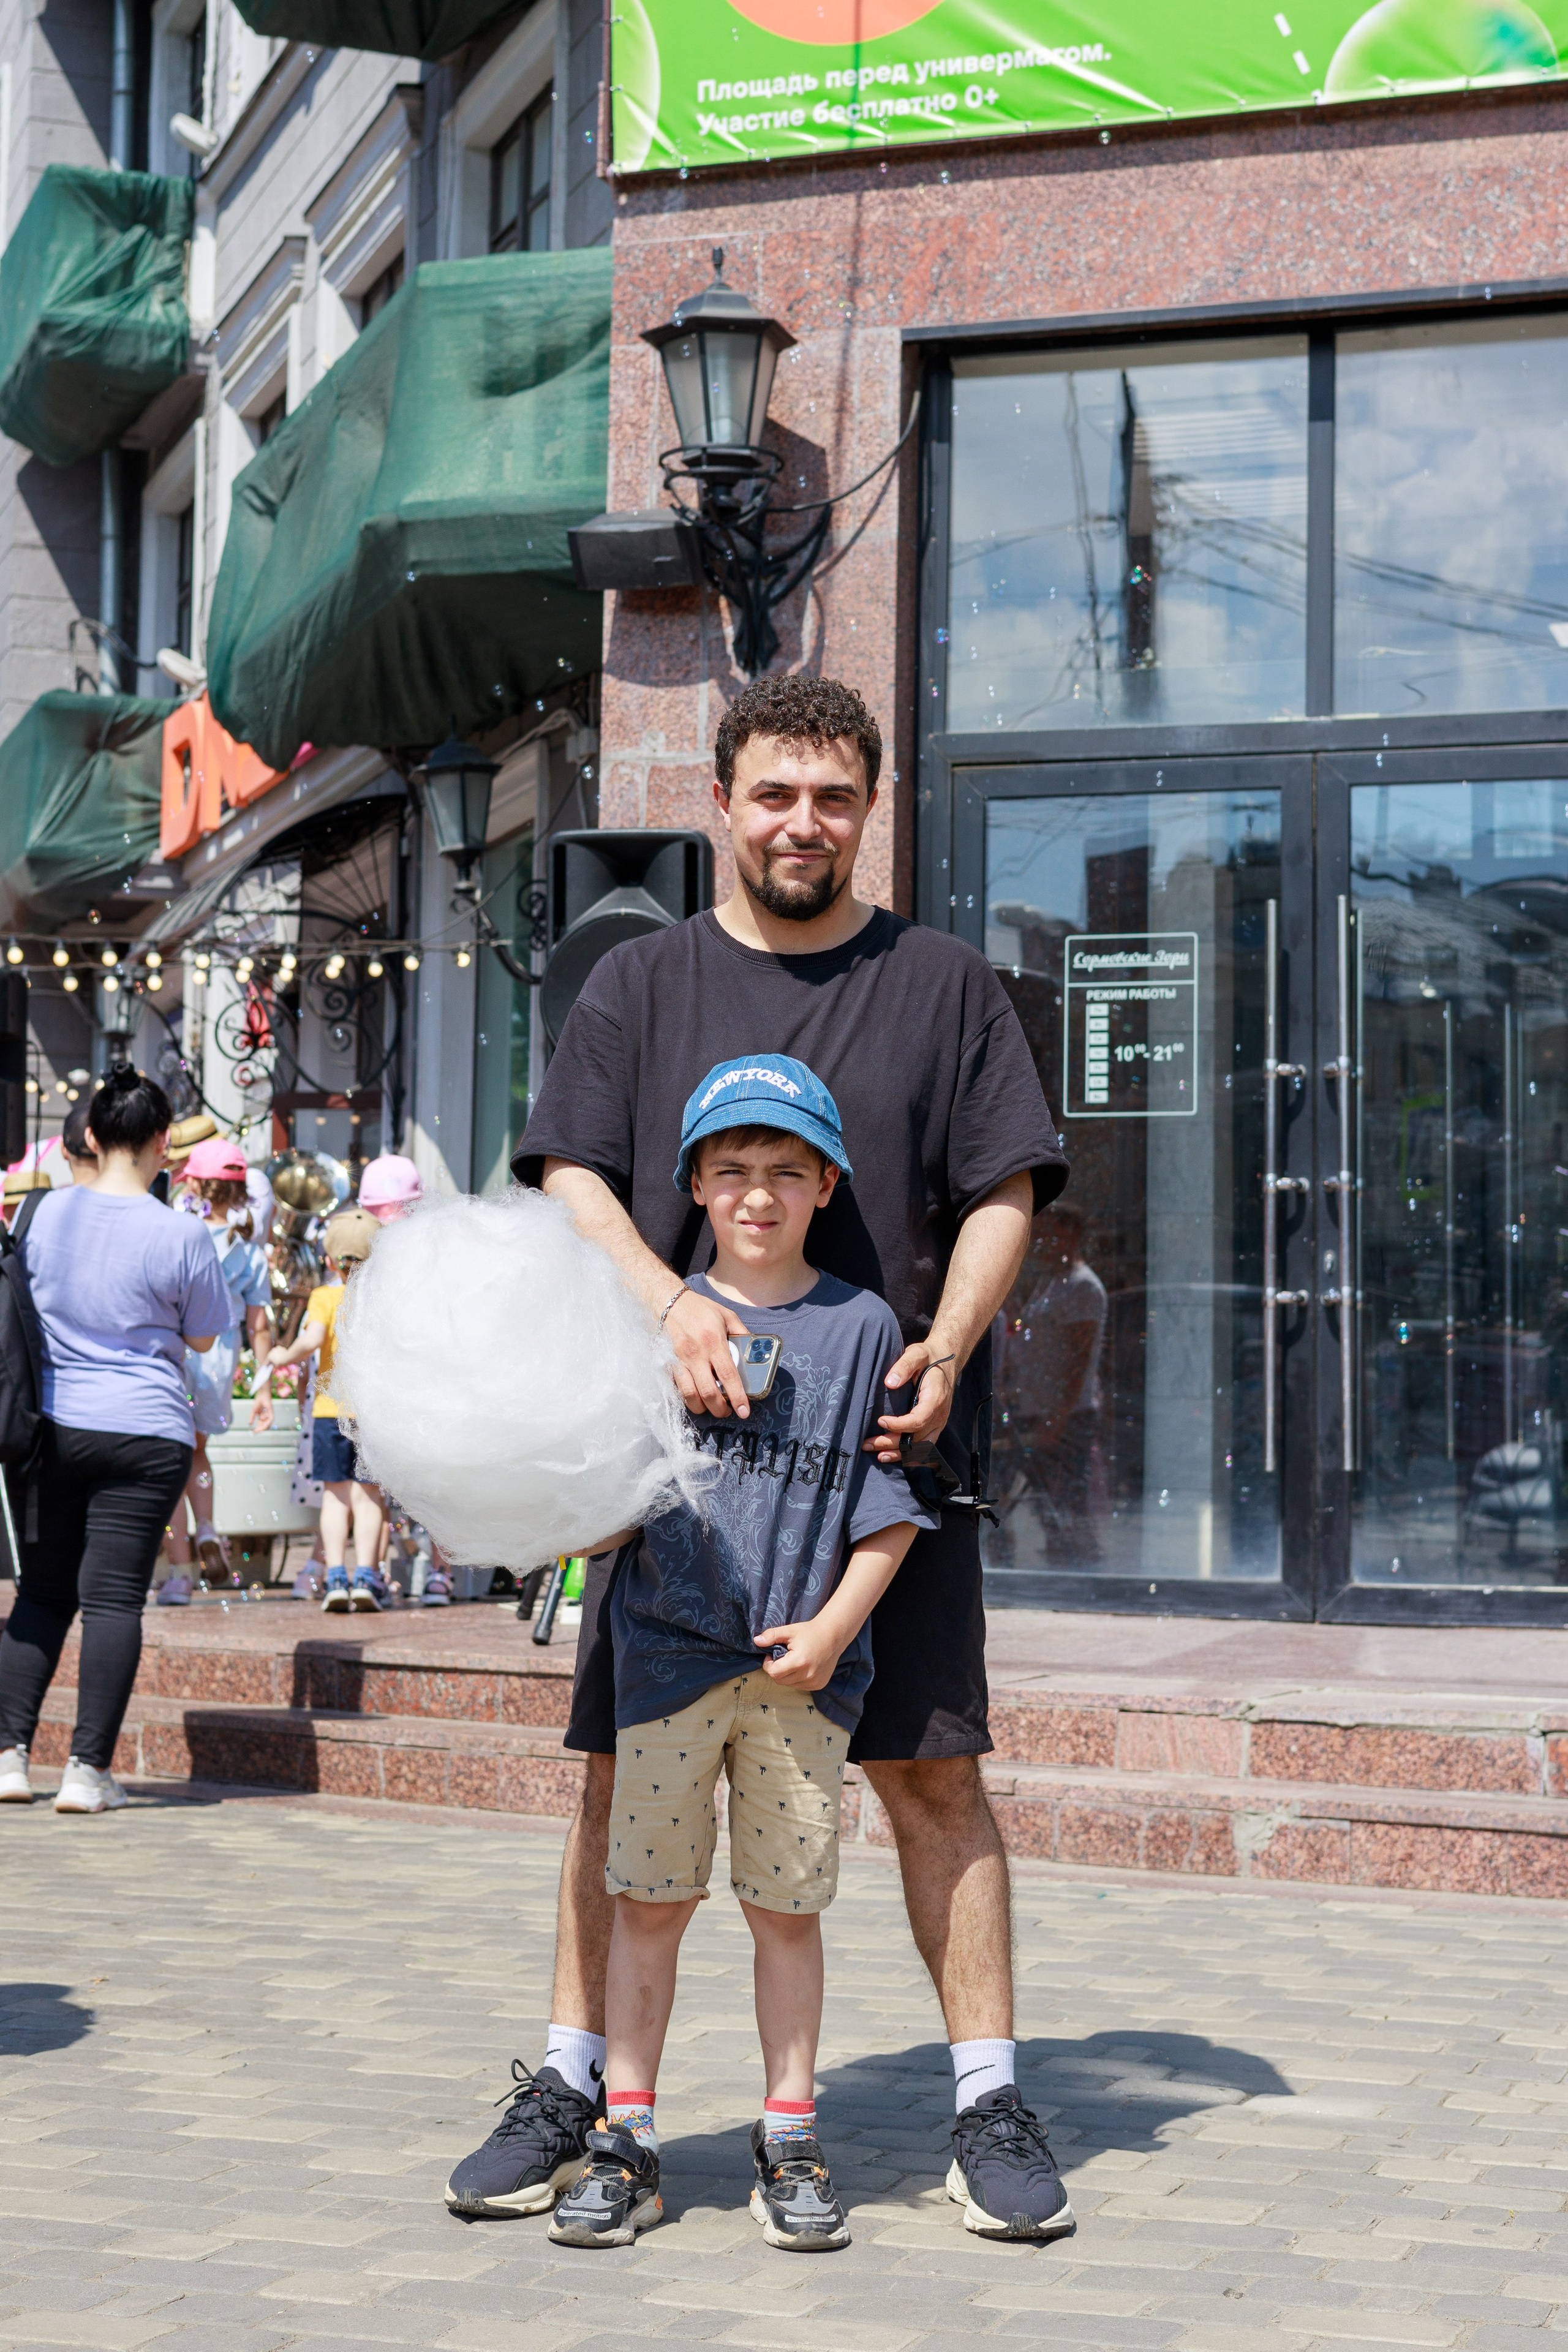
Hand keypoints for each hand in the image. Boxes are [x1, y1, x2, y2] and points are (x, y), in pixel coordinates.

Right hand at [249, 1394, 273, 1431]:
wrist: (262, 1395)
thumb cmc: (259, 1401)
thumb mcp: (253, 1411)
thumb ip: (252, 1417)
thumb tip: (249, 1424)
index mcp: (263, 1416)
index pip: (261, 1424)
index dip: (258, 1428)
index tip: (254, 1432)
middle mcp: (267, 1416)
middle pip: (265, 1425)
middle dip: (260, 1429)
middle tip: (256, 1432)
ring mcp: (270, 1414)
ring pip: (268, 1423)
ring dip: (263, 1427)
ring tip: (258, 1429)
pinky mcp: (272, 1411)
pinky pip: (271, 1419)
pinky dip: (267, 1422)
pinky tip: (264, 1425)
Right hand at [663, 1286, 752, 1419]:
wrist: (668, 1301)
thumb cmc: (699, 1308)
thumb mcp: (726, 1315)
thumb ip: (741, 1333)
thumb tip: (754, 1350)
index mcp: (713, 1342)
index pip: (728, 1376)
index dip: (737, 1396)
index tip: (744, 1411)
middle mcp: (696, 1354)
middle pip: (709, 1392)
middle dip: (720, 1409)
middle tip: (728, 1411)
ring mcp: (680, 1361)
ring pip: (690, 1395)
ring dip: (702, 1408)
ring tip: (712, 1407)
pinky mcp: (668, 1363)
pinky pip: (678, 1388)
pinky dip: (688, 1397)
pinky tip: (696, 1397)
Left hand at [755, 1618, 844, 1691]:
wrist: (834, 1636)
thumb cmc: (810, 1632)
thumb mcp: (790, 1631)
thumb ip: (772, 1635)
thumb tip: (756, 1641)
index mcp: (799, 1662)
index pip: (774, 1672)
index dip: (768, 1664)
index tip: (772, 1655)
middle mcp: (808, 1675)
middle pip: (780, 1680)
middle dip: (776, 1670)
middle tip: (781, 1657)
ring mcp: (814, 1682)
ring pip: (789, 1684)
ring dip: (786, 1675)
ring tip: (793, 1661)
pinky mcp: (819, 1685)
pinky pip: (800, 1686)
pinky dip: (797, 1678)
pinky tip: (802, 1667)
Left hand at [864, 1341, 954, 1463]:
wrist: (945, 1362)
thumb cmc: (928, 1358)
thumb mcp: (916, 1354)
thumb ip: (904, 1366)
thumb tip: (889, 1382)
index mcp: (935, 1399)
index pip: (918, 1420)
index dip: (899, 1425)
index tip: (880, 1420)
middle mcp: (939, 1415)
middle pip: (916, 1438)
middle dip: (890, 1443)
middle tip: (867, 1444)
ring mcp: (939, 1423)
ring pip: (920, 1447)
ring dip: (898, 1453)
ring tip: (877, 1455)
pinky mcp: (935, 1427)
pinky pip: (924, 1446)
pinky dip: (908, 1453)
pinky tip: (892, 1455)